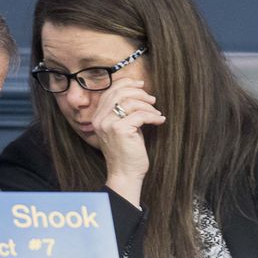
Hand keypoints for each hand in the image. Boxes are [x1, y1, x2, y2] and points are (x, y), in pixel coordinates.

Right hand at [91, 78, 165, 206]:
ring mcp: (108, 124)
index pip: (110, 91)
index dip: (126, 83)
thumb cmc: (126, 151)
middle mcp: (100, 119)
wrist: (125, 173)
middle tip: (152, 99)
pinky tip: (159, 120)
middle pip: (120, 93)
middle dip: (139, 93)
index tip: (141, 84)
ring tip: (156, 112)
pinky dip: (153, 116)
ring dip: (148, 105)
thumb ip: (123, 111)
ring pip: (130, 102)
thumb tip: (139, 91)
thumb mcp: (122, 127)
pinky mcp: (120, 130)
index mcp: (97, 117)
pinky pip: (140, 115)